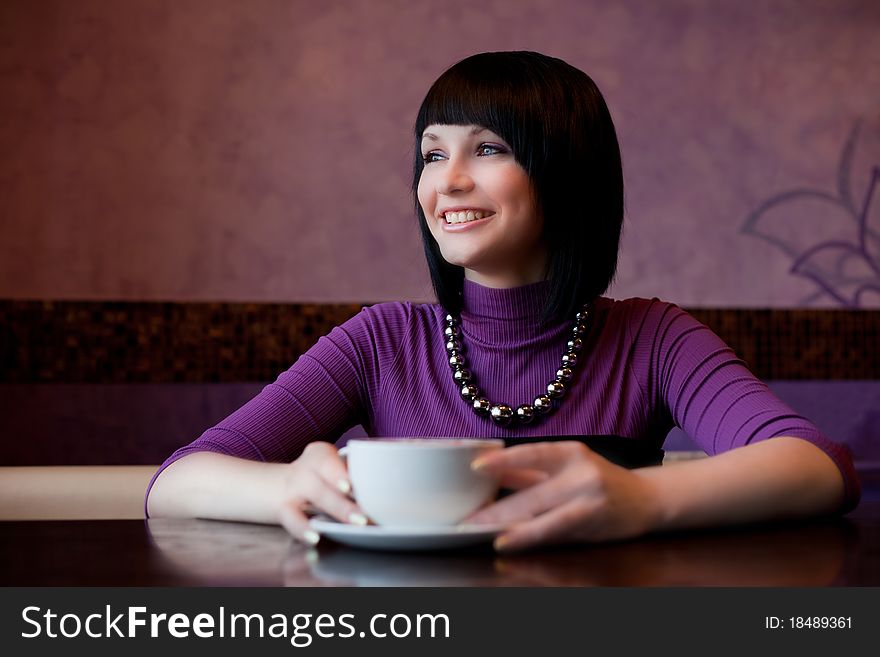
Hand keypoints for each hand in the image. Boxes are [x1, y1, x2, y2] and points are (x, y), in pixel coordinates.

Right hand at [277, 441, 367, 544]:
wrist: (270, 486)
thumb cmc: (313, 479)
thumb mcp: (327, 470)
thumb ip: (351, 474)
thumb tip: (390, 491)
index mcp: (320, 455)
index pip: (329, 459)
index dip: (341, 471)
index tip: (355, 484)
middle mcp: (306, 468)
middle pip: (327, 478)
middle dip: (349, 495)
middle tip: (367, 512)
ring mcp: (293, 488)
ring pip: (317, 495)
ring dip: (339, 509)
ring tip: (357, 522)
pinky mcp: (282, 509)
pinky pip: (292, 519)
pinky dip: (302, 529)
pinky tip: (314, 538)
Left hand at [465, 441, 659, 551]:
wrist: (647, 499)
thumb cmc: (599, 479)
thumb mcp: (567, 467)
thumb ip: (530, 471)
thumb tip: (488, 473)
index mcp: (571, 452)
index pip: (532, 454)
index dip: (503, 460)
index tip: (476, 467)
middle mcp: (581, 473)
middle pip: (531, 492)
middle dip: (496, 508)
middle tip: (466, 517)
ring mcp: (588, 500)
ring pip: (540, 516)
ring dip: (507, 525)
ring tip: (480, 531)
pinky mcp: (592, 524)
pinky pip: (552, 531)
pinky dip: (527, 537)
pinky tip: (507, 540)